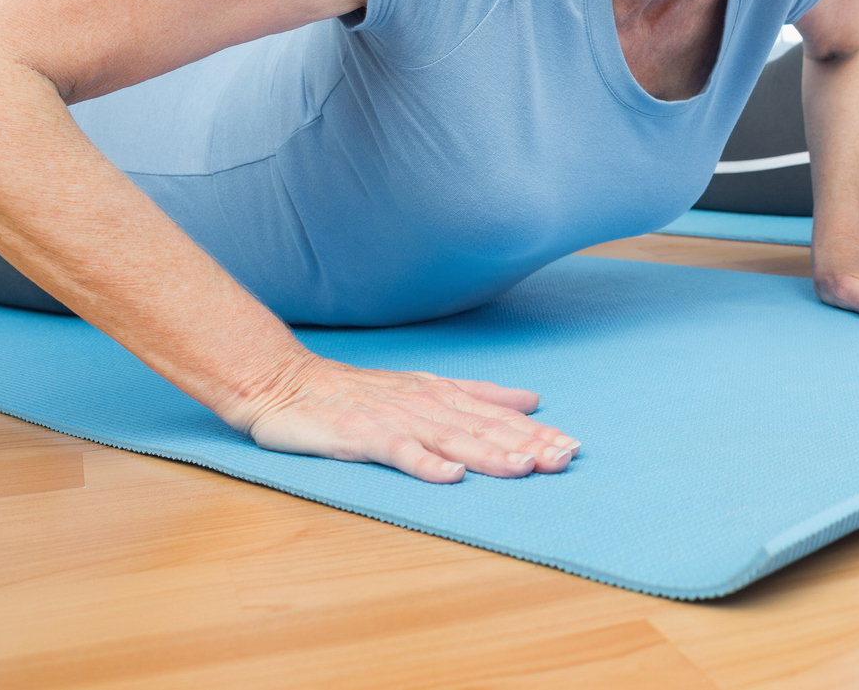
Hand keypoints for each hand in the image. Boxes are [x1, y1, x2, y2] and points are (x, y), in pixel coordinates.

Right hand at [242, 354, 579, 482]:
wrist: (286, 383)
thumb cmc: (356, 391)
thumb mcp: (423, 386)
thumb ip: (478, 394)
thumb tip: (532, 399)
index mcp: (439, 393)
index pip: (495, 414)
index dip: (534, 431)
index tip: (572, 447)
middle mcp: (422, 403)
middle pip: (481, 427)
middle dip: (525, 444)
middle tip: (564, 458)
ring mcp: (392, 419)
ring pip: (449, 438)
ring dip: (487, 453)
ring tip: (523, 467)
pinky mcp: (360, 434)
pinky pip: (397, 451)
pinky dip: (424, 463)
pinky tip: (449, 476)